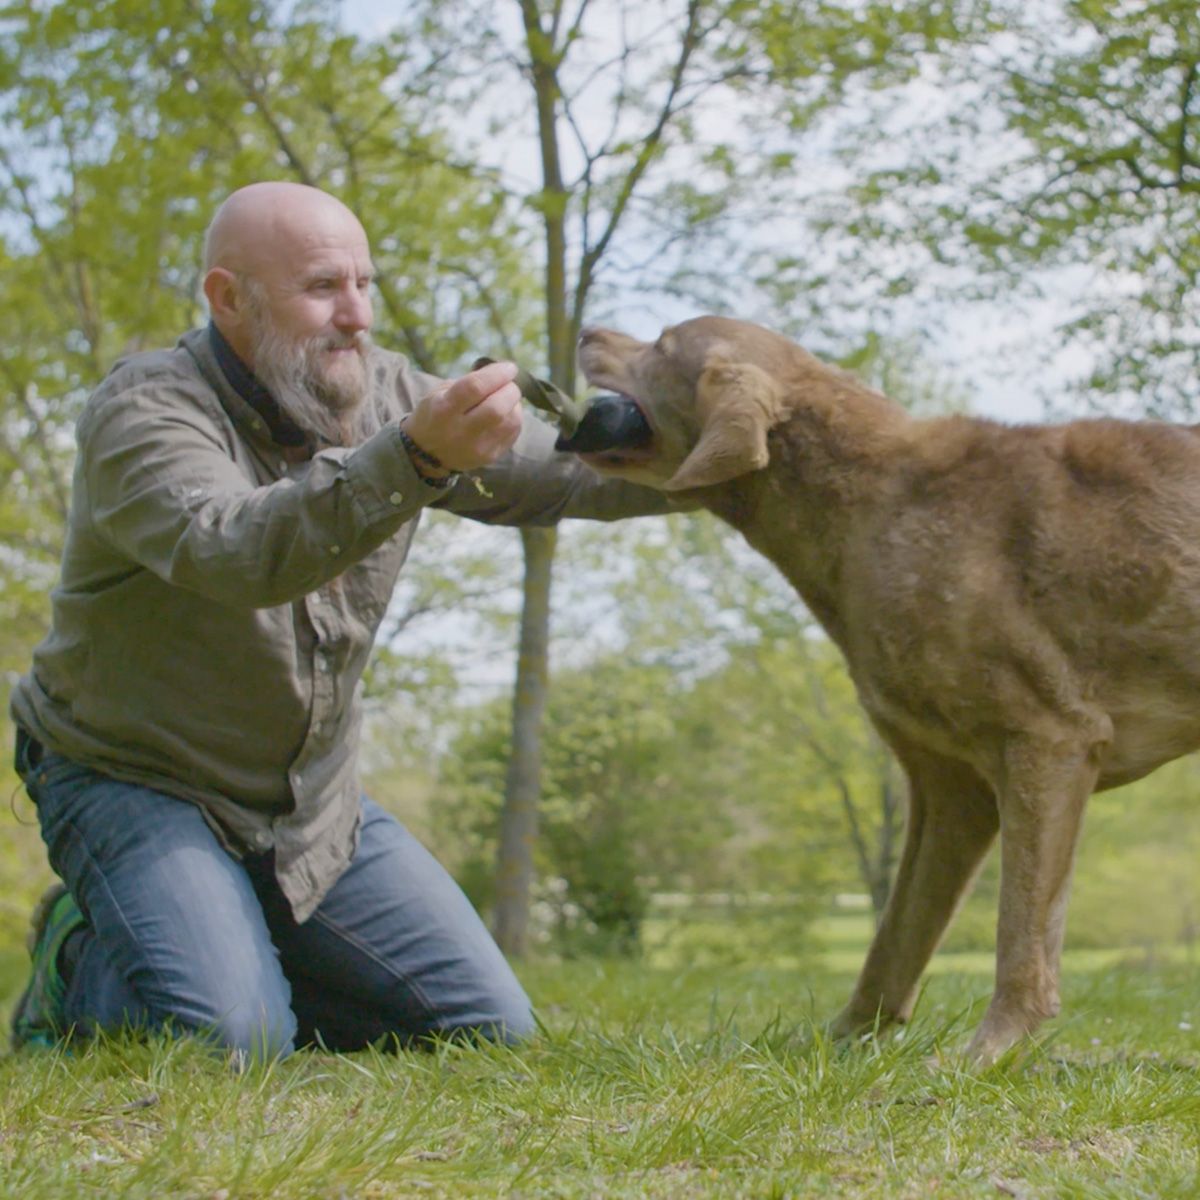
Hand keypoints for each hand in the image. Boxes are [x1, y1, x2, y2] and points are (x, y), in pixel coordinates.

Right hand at [403, 360, 522, 472]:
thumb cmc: (436, 413)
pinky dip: (514, 417)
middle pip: (497, 408)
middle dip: (510, 390)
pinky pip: (513, 433)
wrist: (427, 452)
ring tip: (507, 398)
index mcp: (443, 409)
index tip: (509, 367)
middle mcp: (460, 431)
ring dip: (515, 404)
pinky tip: (507, 413)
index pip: (475, 387)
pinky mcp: (489, 457)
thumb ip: (469, 381)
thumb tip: (501, 372)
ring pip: (510, 421)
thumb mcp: (440, 392)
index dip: (497, 374)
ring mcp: (476, 448)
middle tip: (509, 384)